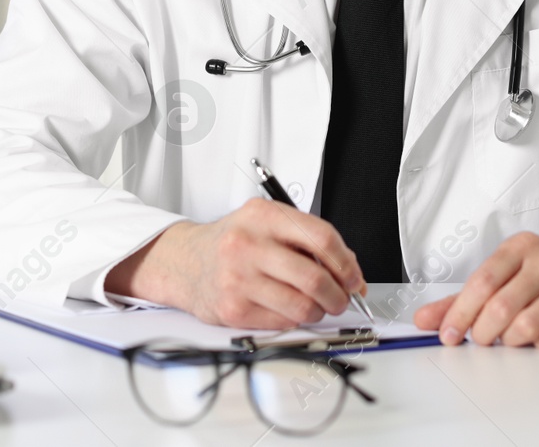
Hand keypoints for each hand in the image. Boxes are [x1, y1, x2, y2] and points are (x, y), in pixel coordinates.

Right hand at [105, 199, 363, 329]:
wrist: (184, 261)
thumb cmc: (233, 242)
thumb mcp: (266, 223)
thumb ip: (305, 239)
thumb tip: (349, 271)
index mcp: (264, 215)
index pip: (321, 238)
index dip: (346, 263)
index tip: (354, 277)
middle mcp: (249, 244)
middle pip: (314, 276)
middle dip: (338, 295)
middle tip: (342, 299)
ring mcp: (239, 278)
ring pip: (301, 306)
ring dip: (319, 312)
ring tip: (317, 307)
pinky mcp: (233, 309)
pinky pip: (282, 322)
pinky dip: (295, 321)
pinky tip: (289, 310)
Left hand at [412, 231, 538, 349]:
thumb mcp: (504, 276)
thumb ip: (462, 299)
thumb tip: (424, 320)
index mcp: (521, 247)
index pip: (482, 281)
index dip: (460, 312)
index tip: (448, 335)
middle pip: (502, 306)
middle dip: (484, 332)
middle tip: (482, 340)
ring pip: (528, 325)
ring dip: (511, 341)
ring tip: (511, 339)